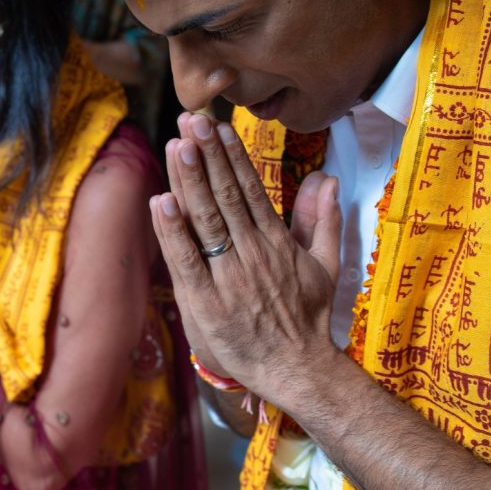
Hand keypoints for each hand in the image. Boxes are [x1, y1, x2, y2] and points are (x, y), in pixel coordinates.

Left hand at [151, 113, 341, 410]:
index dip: (232, 155)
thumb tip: (329, 181)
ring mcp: (228, 277)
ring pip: (206, 220)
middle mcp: (252, 253)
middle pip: (225, 195)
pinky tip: (161, 201)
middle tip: (190, 120)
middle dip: (206, 155)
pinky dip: (172, 231)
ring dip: (189, 180)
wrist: (299, 369)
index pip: (251, 189)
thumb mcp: (328, 266)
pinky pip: (186, 260)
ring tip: (176, 145)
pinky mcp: (206, 302)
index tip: (217, 126)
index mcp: (277, 242)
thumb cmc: (309, 319)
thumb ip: (324, 221)